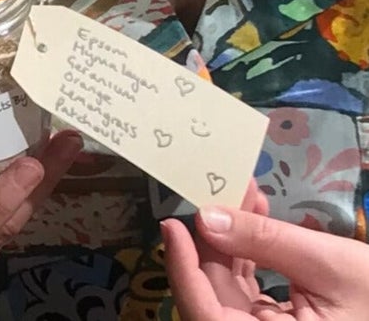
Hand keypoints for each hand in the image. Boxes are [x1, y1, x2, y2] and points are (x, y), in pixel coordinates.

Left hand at [163, 186, 368, 320]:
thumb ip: (265, 241)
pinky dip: (246, 255)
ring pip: (227, 291)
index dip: (182, 271)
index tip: (172, 225)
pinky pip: (247, 292)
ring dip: (229, 241)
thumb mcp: (325, 264)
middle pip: (213, 296)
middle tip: (215, 189)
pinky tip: (254, 216)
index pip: (205, 316)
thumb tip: (206, 218)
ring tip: (242, 193)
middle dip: (211, 239)